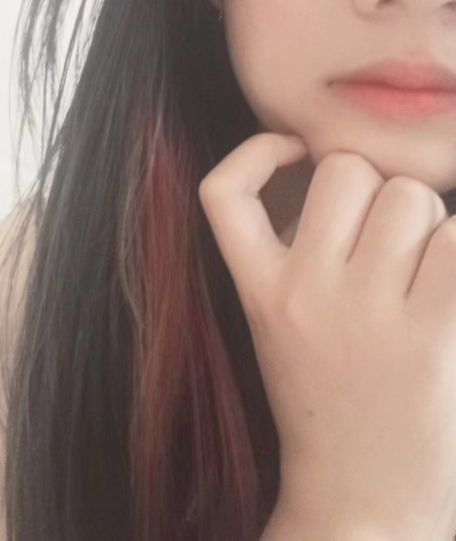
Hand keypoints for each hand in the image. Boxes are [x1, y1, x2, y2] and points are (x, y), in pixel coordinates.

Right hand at [198, 133, 455, 539]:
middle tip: (384, 238)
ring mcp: (364, 314)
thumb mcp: (277, 329)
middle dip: (375, 189)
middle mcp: (304, 292)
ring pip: (410, 197)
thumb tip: (345, 175)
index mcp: (259, 291)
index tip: (292, 155)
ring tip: (424, 268)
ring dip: (427, 220)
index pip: (222, 192)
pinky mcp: (429, 337)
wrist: (359, 505)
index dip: (257, 152)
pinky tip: (449, 279)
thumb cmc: (324, 406)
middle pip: (346, 169)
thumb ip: (295, 255)